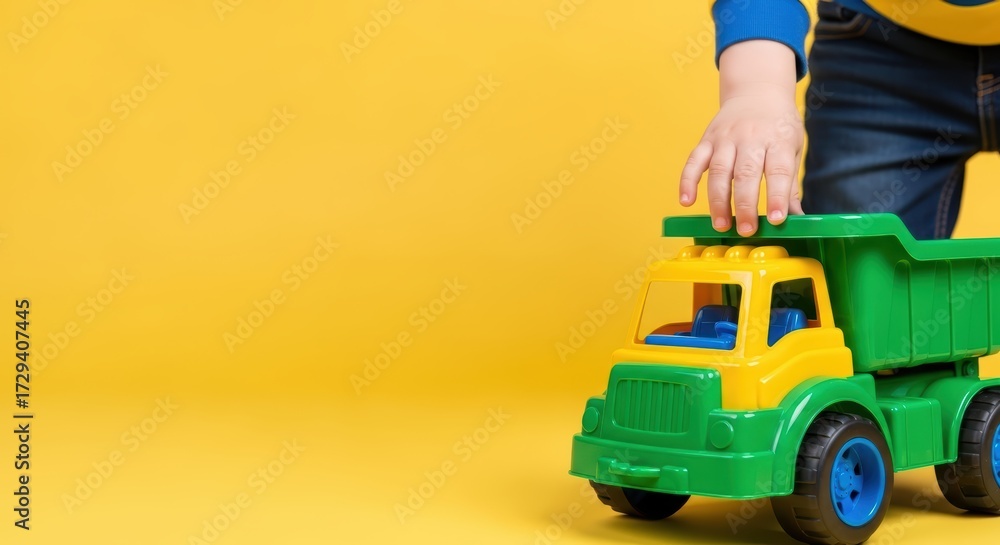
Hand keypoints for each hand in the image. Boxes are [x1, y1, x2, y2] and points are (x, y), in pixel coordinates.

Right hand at [678, 40, 803, 234]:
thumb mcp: (793, 148)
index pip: (779, 171)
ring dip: (718, 200)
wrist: (757, 91)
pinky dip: (687, 181)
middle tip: (745, 230)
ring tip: (720, 225)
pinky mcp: (707, 139)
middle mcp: (751, 137)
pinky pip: (694, 161)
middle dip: (745, 205)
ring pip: (719, 171)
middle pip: (746, 173)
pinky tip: (686, 201)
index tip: (776, 220)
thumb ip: (791, 184)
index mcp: (778, 140)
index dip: (777, 197)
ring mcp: (726, 138)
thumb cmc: (778, 126)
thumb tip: (797, 217)